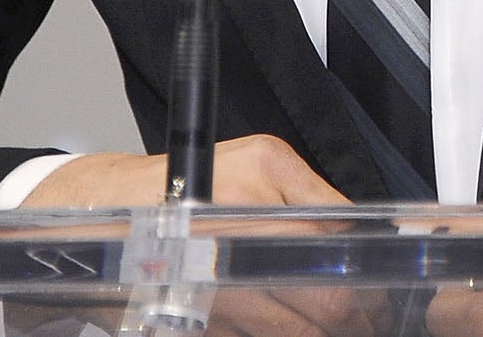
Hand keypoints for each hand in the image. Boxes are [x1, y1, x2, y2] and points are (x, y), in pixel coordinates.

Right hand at [18, 136, 387, 336]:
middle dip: (351, 317)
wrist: (101, 215)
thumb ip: (310, 199)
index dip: (366, 277)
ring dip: (316, 334)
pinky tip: (277, 329)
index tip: (380, 293)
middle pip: (326, 297)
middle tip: (362, 322)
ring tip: (324, 327)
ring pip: (293, 332)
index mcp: (262, 174)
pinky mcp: (195, 318)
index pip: (339, 240)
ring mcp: (214, 277)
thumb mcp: (256, 164)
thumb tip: (363, 243)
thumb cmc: (182, 186)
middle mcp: (238, 224)